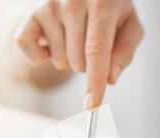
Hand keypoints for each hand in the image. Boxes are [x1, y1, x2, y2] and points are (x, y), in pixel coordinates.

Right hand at [15, 0, 142, 108]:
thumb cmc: (110, 10)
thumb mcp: (129, 26)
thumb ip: (125, 52)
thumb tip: (110, 78)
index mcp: (102, 3)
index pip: (97, 51)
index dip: (94, 82)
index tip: (91, 105)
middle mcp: (73, 1)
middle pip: (78, 62)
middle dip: (87, 66)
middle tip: (91, 44)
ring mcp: (50, 6)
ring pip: (59, 61)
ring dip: (69, 59)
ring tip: (74, 37)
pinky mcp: (32, 15)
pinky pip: (30, 53)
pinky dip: (40, 57)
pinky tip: (53, 42)